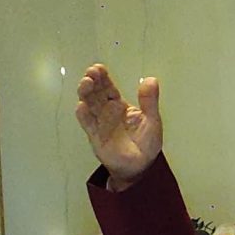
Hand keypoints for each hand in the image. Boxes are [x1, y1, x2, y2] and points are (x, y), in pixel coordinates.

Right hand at [76, 65, 162, 188]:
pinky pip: (87, 123)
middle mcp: (106, 111)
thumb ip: (149, 101)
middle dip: (92, 81)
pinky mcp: (95, 135)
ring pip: (88, 104)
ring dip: (85, 93)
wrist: (140, 166)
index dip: (103, 78)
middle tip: (91, 73)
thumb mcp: (152, 120)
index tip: (98, 68)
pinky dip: (83, 115)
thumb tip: (152, 79)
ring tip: (86, 83)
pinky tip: (83, 106)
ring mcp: (99, 122)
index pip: (108, 88)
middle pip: (96, 93)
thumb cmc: (146, 143)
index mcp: (120, 106)